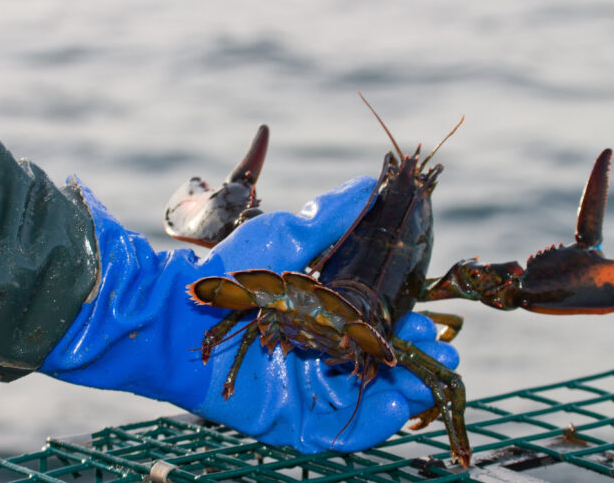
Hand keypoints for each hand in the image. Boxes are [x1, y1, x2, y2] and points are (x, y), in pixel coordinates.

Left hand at [39, 175, 458, 452]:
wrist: (176, 312)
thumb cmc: (228, 271)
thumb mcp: (285, 236)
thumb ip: (329, 217)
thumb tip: (367, 182)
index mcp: (317, 315)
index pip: (372, 326)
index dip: (403, 326)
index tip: (429, 320)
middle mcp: (315, 353)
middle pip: (374, 366)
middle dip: (410, 361)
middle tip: (438, 352)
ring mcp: (302, 387)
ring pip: (362, 400)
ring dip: (401, 395)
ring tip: (425, 384)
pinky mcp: (287, 418)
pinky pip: (335, 431)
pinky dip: (369, 426)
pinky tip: (397, 409)